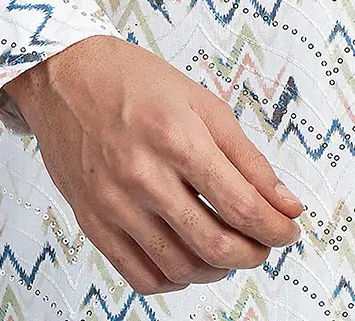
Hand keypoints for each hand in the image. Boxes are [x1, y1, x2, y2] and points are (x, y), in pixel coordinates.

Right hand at [1, 36, 305, 296]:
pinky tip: (189, 261)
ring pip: (182, 267)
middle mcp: (144, 176)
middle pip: (215, 244)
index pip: (241, 205)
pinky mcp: (93, 224)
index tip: (289, 229)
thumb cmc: (133, 80)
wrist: (65, 75)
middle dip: (254, 253)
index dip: (275, 227)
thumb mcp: (201, 102)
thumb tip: (285, 202)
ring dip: (218, 269)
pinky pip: (141, 277)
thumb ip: (247, 157)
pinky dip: (175, 280)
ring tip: (231, 250)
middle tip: (265, 245)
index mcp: (177, 138)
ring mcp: (115, 205)